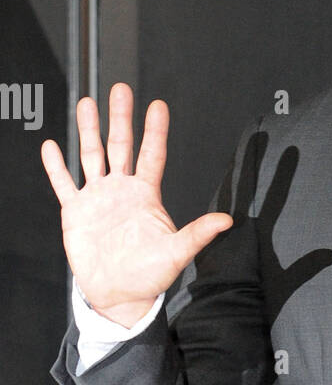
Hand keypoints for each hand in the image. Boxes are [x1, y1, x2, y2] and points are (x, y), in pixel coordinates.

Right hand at [41, 83, 232, 326]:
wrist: (119, 295)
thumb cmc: (149, 276)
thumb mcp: (176, 253)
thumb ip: (197, 234)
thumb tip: (227, 221)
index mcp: (147, 195)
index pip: (152, 155)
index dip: (155, 131)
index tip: (158, 106)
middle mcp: (122, 190)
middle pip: (121, 146)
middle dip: (120, 118)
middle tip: (121, 89)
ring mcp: (98, 198)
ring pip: (91, 156)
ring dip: (88, 130)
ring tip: (87, 103)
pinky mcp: (76, 212)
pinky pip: (64, 184)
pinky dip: (56, 166)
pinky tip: (51, 146)